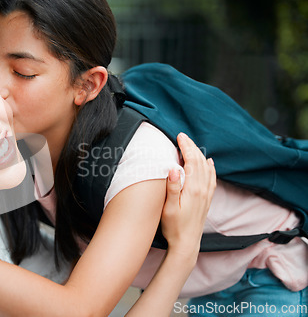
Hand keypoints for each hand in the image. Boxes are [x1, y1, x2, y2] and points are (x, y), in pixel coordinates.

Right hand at [161, 133, 215, 255]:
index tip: (180, 136)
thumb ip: (172, 187)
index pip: (191, 161)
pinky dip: (210, 167)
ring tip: (191, 145)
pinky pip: (212, 178)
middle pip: (200, 162)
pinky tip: (209, 162)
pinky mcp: (207, 199)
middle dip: (192, 147)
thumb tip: (173, 168)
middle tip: (183, 137)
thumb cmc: (174, 227)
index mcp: (192, 189)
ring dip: (199, 154)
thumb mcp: (168, 208)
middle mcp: (202, 189)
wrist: (186, 243)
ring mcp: (206, 194)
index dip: (186, 147)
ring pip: (206, 168)